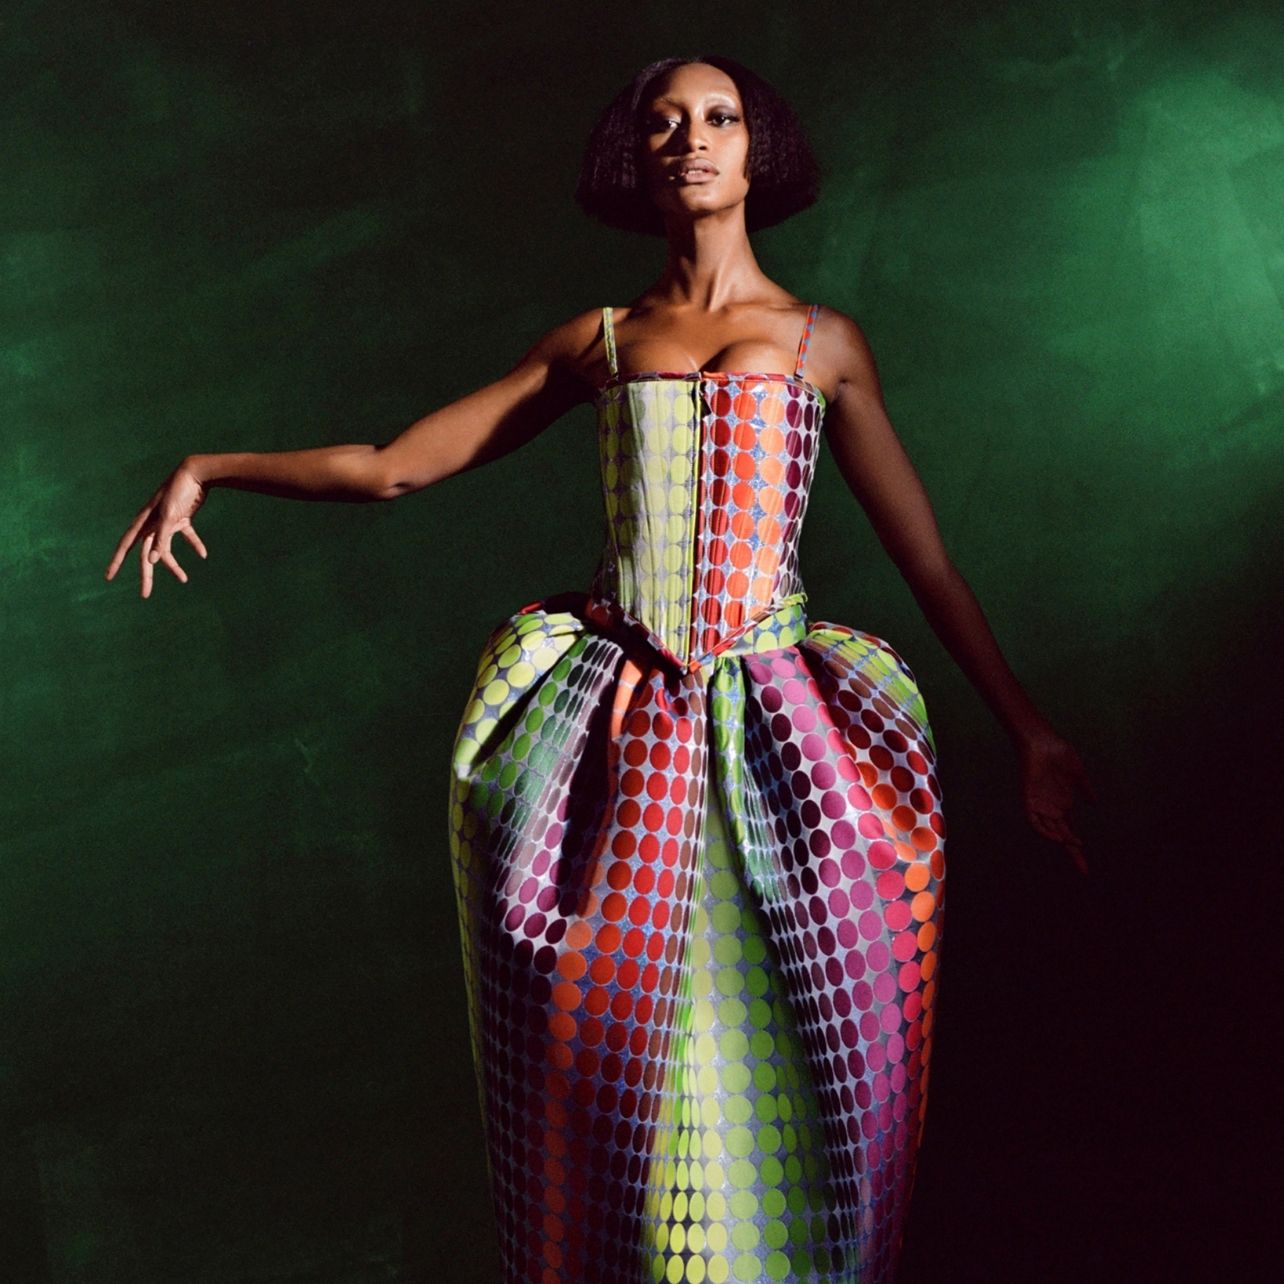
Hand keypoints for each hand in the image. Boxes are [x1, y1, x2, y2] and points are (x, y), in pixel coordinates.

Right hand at [104, 459, 209, 597]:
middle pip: (146, 554)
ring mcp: (167, 522)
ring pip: (166, 549)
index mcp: (144, 522)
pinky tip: (202, 554)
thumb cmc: (179, 491)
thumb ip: (161, 538)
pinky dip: (194, 544)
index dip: (117, 561)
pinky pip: (186, 536)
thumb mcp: (169, 516)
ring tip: (184, 579)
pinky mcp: (183, 518)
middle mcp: (152, 523)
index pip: (126, 546)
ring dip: (173, 564)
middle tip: (145, 595)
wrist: (197, 473)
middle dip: (146, 575)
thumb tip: (151, 561)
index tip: (108, 577)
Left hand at [1016, 727, 1095, 874]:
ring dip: (1061, 839)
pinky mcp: (1029, 797)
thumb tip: (1095, 803)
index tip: (1085, 869)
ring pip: (1050, 830)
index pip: (1070, 833)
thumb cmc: (1058, 754)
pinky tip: (1056, 835)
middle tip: (1084, 870)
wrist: (1042, 740)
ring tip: (1074, 846)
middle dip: (1072, 853)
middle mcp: (1051, 808)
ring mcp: (1040, 804)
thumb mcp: (1077, 774)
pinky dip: (1044, 829)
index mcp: (1062, 805)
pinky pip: (1034, 819)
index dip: (1076, 849)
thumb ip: (1085, 788)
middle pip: (1062, 837)